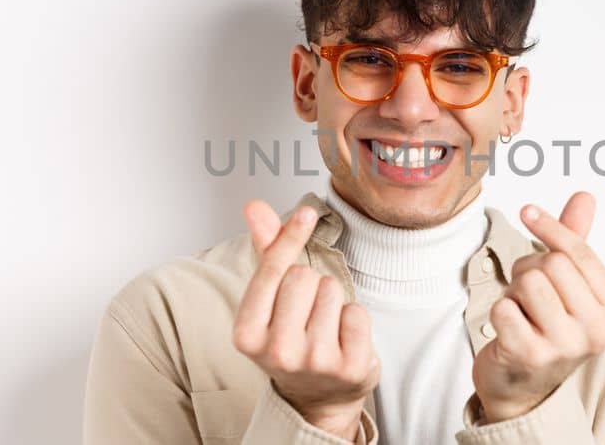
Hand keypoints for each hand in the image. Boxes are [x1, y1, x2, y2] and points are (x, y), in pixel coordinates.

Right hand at [232, 200, 379, 440]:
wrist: (317, 397)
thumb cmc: (292, 338)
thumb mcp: (271, 300)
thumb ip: (266, 251)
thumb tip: (254, 206)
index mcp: (246, 334)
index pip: (272, 270)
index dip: (290, 237)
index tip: (305, 213)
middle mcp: (277, 352)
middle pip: (304, 276)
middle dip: (310, 285)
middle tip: (306, 313)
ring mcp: (314, 363)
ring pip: (332, 290)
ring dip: (333, 301)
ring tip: (324, 327)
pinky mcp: (349, 368)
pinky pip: (358, 312)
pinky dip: (354, 319)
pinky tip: (343, 339)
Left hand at [471, 191, 604, 422]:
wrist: (522, 387)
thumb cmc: (547, 326)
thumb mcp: (569, 286)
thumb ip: (576, 241)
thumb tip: (585, 195)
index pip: (580, 253)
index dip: (551, 226)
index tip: (528, 210)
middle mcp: (597, 330)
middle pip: (552, 264)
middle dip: (530, 269)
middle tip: (528, 293)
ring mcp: (565, 345)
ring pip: (528, 281)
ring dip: (514, 291)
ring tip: (521, 312)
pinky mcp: (529, 355)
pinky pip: (503, 307)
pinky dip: (499, 312)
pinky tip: (509, 331)